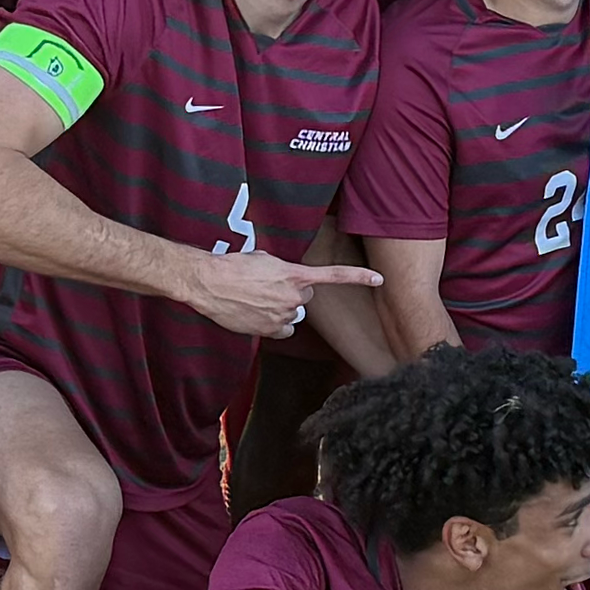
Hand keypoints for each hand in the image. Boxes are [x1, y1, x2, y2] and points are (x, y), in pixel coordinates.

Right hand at [177, 243, 380, 342]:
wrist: (210, 283)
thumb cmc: (234, 266)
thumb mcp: (265, 258)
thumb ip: (285, 270)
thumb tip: (289, 279)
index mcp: (295, 275)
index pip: (334, 275)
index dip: (359, 277)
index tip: (379, 278)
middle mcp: (294, 297)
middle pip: (306, 298)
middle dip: (293, 294)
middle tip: (270, 287)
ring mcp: (283, 316)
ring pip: (293, 315)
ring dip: (281, 309)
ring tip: (258, 300)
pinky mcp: (270, 330)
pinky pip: (284, 330)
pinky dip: (274, 326)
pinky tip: (258, 315)